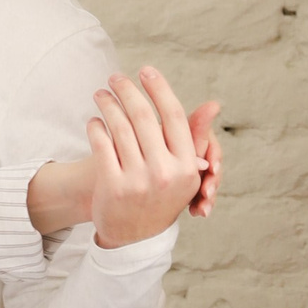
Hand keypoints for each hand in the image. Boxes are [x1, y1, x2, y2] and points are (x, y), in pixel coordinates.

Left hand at [88, 67, 218, 246]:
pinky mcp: (113, 188)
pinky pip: (101, 145)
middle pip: (144, 117)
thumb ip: (193, 136)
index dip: (160, 89)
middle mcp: (165, 173)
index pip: (175, 116)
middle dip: (128, 91)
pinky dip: (95, 127)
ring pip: (120, 128)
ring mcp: (138, 181)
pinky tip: (93, 119)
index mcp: (187, 166)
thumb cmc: (161, 194)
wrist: (134, 237)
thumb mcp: (182, 171)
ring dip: (108, 104)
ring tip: (100, 94)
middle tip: (116, 77)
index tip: (146, 70)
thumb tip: (214, 104)